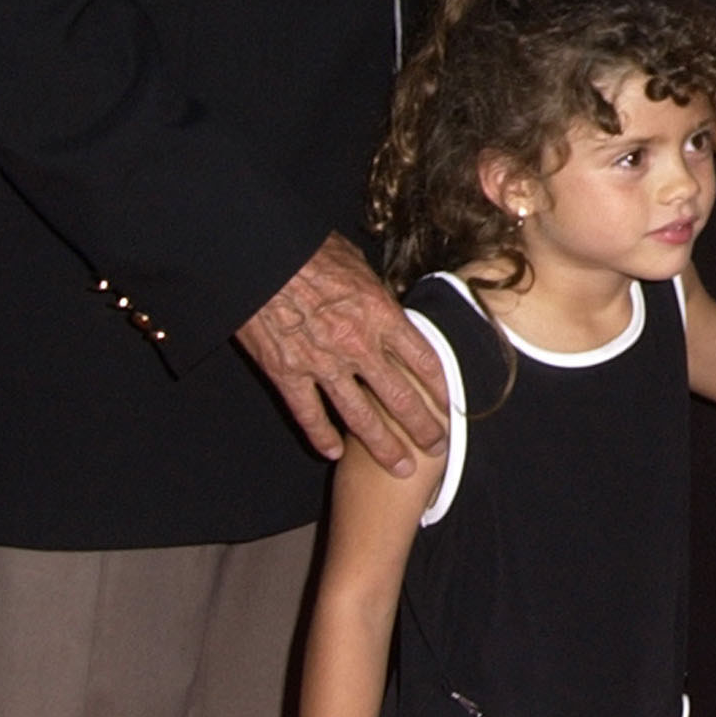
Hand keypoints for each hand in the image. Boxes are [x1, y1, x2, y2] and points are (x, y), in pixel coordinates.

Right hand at [235, 234, 448, 474]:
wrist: (260, 258)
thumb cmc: (309, 250)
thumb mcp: (357, 265)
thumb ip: (376, 294)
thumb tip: (390, 305)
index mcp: (380, 314)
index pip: (424, 360)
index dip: (443, 387)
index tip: (455, 406)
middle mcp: (358, 345)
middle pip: (400, 397)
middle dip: (422, 426)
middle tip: (438, 447)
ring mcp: (322, 363)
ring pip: (360, 416)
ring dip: (383, 444)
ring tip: (401, 465)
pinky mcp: (287, 373)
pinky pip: (309, 414)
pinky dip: (321, 436)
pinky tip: (335, 453)